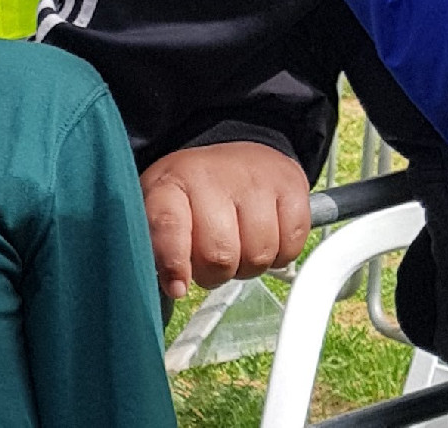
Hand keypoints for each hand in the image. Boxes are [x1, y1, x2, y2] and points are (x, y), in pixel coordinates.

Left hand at [140, 141, 310, 297]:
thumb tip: (169, 285)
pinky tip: (265, 238)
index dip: (173, 262)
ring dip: (248, 266)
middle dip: (215, 273)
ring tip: (238, 248)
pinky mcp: (292, 188)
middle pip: (219, 254)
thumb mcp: (159, 208)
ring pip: (258, 256)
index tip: (178, 287)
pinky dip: (279, 255)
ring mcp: (256, 181)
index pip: (168, 223)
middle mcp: (213, 177)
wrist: (237, 159)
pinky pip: (290, 247)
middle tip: (211, 262)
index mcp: (172, 183)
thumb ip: (156, 245)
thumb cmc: (195, 192)